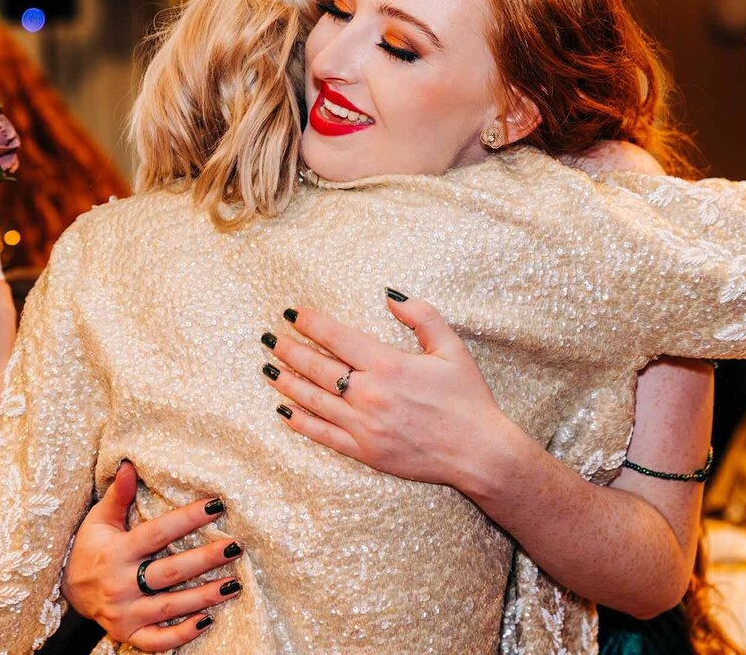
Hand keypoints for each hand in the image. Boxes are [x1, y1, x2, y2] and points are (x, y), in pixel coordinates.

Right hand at [61, 462, 243, 650]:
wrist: (65, 589)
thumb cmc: (90, 547)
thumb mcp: (99, 519)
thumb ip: (118, 494)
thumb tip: (129, 464)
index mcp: (117, 552)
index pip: (158, 532)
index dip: (188, 518)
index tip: (217, 505)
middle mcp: (120, 584)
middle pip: (170, 572)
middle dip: (205, 559)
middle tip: (236, 547)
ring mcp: (124, 612)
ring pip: (170, 606)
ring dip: (204, 597)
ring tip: (234, 584)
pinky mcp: (127, 633)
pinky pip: (157, 640)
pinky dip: (181, 634)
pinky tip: (208, 621)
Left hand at [261, 288, 514, 489]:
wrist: (478, 452)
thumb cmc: (468, 397)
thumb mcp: (452, 347)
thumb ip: (421, 316)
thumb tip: (389, 294)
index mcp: (388, 364)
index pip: (337, 338)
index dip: (311, 323)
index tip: (292, 313)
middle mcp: (369, 394)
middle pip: (317, 367)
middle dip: (290, 350)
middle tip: (269, 338)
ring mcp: (364, 425)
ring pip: (314, 400)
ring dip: (287, 382)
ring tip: (267, 368)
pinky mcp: (365, 452)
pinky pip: (323, 435)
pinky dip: (301, 422)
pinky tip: (284, 411)